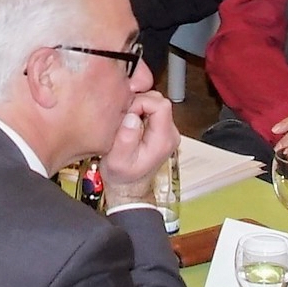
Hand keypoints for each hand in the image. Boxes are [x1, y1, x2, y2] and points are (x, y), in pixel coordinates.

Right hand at [98, 83, 181, 207]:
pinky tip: (128, 122)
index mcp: (163, 140)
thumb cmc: (123, 177)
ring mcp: (167, 130)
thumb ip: (125, 139)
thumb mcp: (117, 161)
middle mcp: (170, 133)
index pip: (160, 105)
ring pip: (154, 102)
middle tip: (122, 117)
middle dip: (137, 102)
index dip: (140, 102)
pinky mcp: (161, 128)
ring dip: (137, 106)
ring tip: (124, 120)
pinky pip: (151, 109)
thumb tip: (132, 117)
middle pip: (158, 100)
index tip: (126, 113)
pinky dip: (138, 110)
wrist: (129, 186)